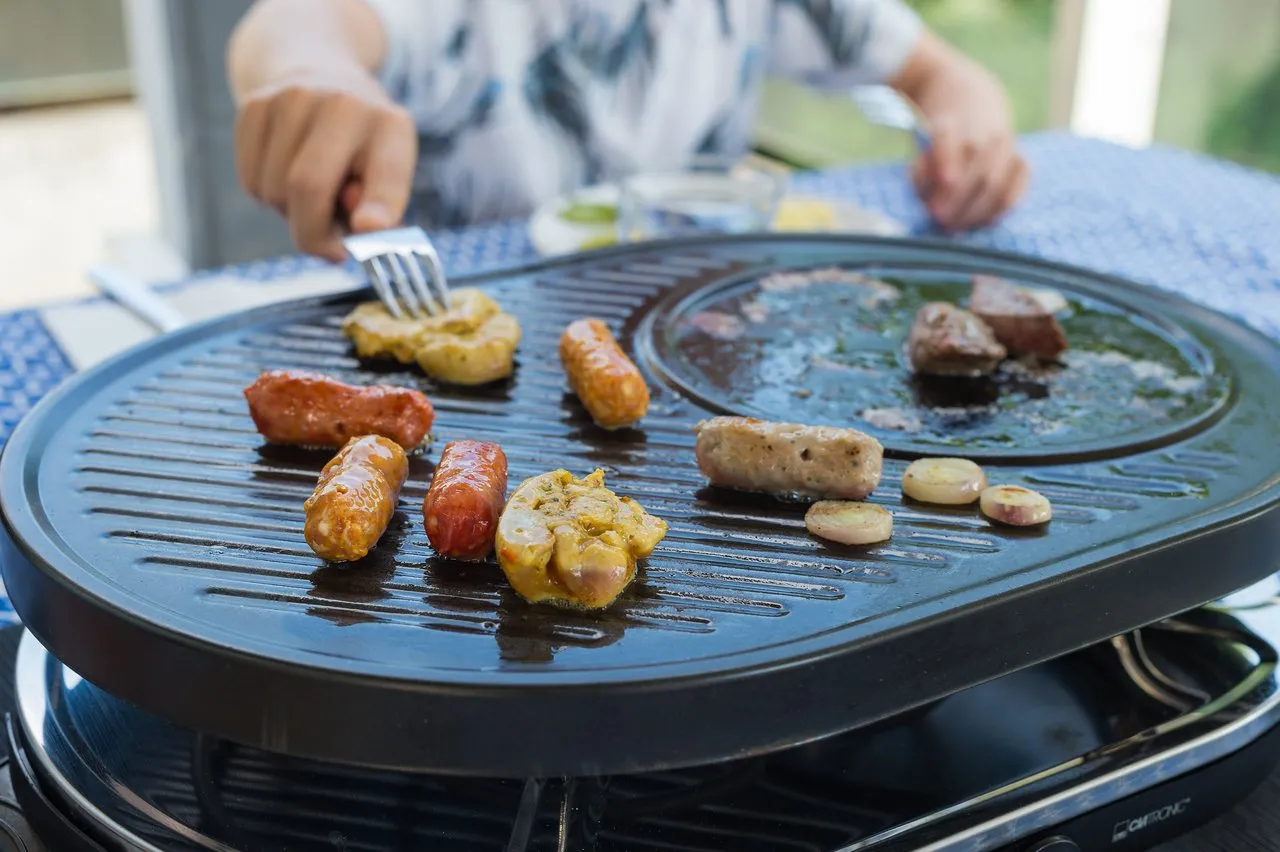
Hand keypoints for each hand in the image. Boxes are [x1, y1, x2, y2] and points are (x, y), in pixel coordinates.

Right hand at [234, 67, 416, 259]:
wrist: (321, 76)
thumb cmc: (362, 148)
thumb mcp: (386, 173)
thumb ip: (379, 208)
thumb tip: (362, 226)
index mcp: (390, 127)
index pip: (386, 173)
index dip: (378, 205)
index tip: (368, 227)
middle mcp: (343, 104)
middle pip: (308, 187)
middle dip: (314, 235)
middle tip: (330, 249)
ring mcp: (294, 98)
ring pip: (274, 192)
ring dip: (290, 213)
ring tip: (313, 193)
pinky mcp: (255, 104)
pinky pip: (250, 181)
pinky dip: (266, 196)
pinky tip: (286, 174)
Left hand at [896, 39, 1027, 231]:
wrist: (970, 98)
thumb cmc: (938, 136)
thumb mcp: (920, 148)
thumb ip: (922, 173)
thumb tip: (931, 203)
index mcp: (950, 122)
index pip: (947, 142)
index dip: (944, 168)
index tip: (935, 200)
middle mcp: (983, 130)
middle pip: (978, 173)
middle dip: (959, 204)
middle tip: (942, 223)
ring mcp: (1006, 144)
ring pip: (997, 185)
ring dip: (976, 213)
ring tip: (957, 229)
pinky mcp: (1020, 159)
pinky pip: (1016, 189)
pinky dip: (999, 210)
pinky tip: (982, 223)